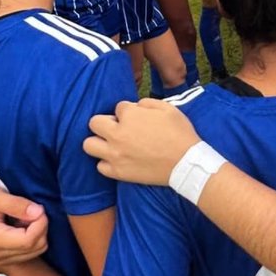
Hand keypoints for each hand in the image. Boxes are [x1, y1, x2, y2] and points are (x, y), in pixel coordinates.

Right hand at [0, 188, 47, 265]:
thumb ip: (16, 204)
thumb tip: (38, 212)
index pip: (29, 240)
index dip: (40, 223)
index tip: (38, 208)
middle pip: (36, 246)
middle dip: (41, 226)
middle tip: (32, 210)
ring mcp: (0, 260)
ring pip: (37, 250)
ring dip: (38, 232)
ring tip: (24, 218)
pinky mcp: (5, 260)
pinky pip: (31, 252)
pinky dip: (33, 238)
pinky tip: (21, 226)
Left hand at [84, 99, 198, 184]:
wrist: (186, 164)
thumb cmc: (180, 134)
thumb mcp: (168, 108)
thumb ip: (147, 103)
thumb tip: (135, 107)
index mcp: (130, 115)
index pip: (118, 107)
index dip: (128, 112)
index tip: (138, 119)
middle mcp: (117, 134)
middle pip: (94, 123)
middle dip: (106, 123)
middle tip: (118, 129)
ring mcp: (115, 154)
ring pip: (89, 145)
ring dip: (99, 142)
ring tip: (112, 144)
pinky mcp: (118, 172)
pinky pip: (100, 166)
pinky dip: (107, 162)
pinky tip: (118, 159)